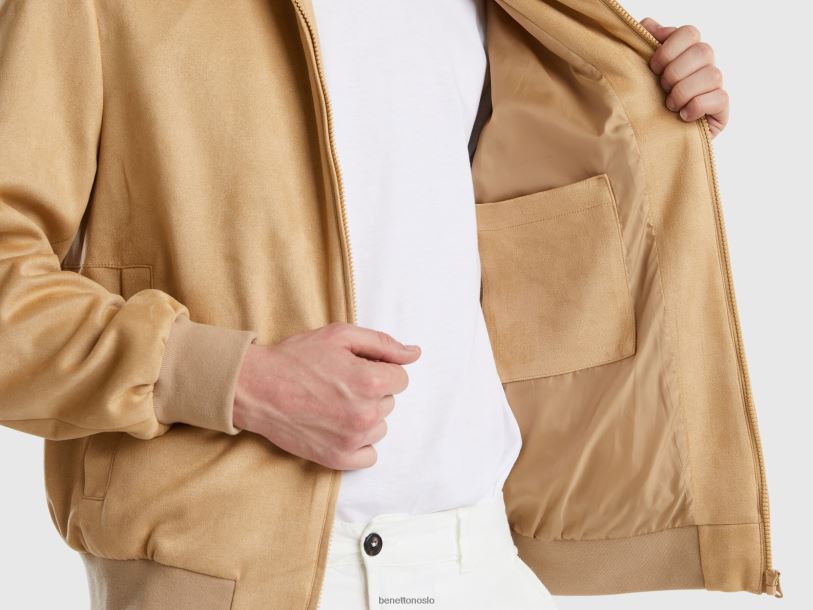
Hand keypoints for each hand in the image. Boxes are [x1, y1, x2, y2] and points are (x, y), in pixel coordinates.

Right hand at [232, 322, 420, 469]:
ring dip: (365, 417)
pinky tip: (338, 427)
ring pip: (380, 427)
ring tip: (334, 404)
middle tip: (339, 384)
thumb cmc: (296, 358)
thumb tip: (414, 353)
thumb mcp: (340, 336)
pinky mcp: (337, 458)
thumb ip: (383, 344)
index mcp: (370, 381)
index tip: (355, 368)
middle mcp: (366, 413)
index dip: (379, 369)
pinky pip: (369, 455)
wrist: (256, 388)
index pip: (400, 378)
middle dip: (371, 391)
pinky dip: (358, 443)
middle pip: (390, 402)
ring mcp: (352, 439)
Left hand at [640, 18, 728, 138]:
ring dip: (684, 91)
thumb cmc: (646, 103)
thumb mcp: (641, 74)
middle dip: (676, 71)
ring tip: (670, 105)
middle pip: (703, 51)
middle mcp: (705, 65)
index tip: (653, 67)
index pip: (689, 32)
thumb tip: (649, 24)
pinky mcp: (721, 110)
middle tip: (662, 88)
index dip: (669, 48)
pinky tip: (683, 116)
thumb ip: (645, 45)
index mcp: (686, 52)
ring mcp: (715, 87)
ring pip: (712, 75)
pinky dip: (697, 106)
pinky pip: (719, 98)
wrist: (651, 140)